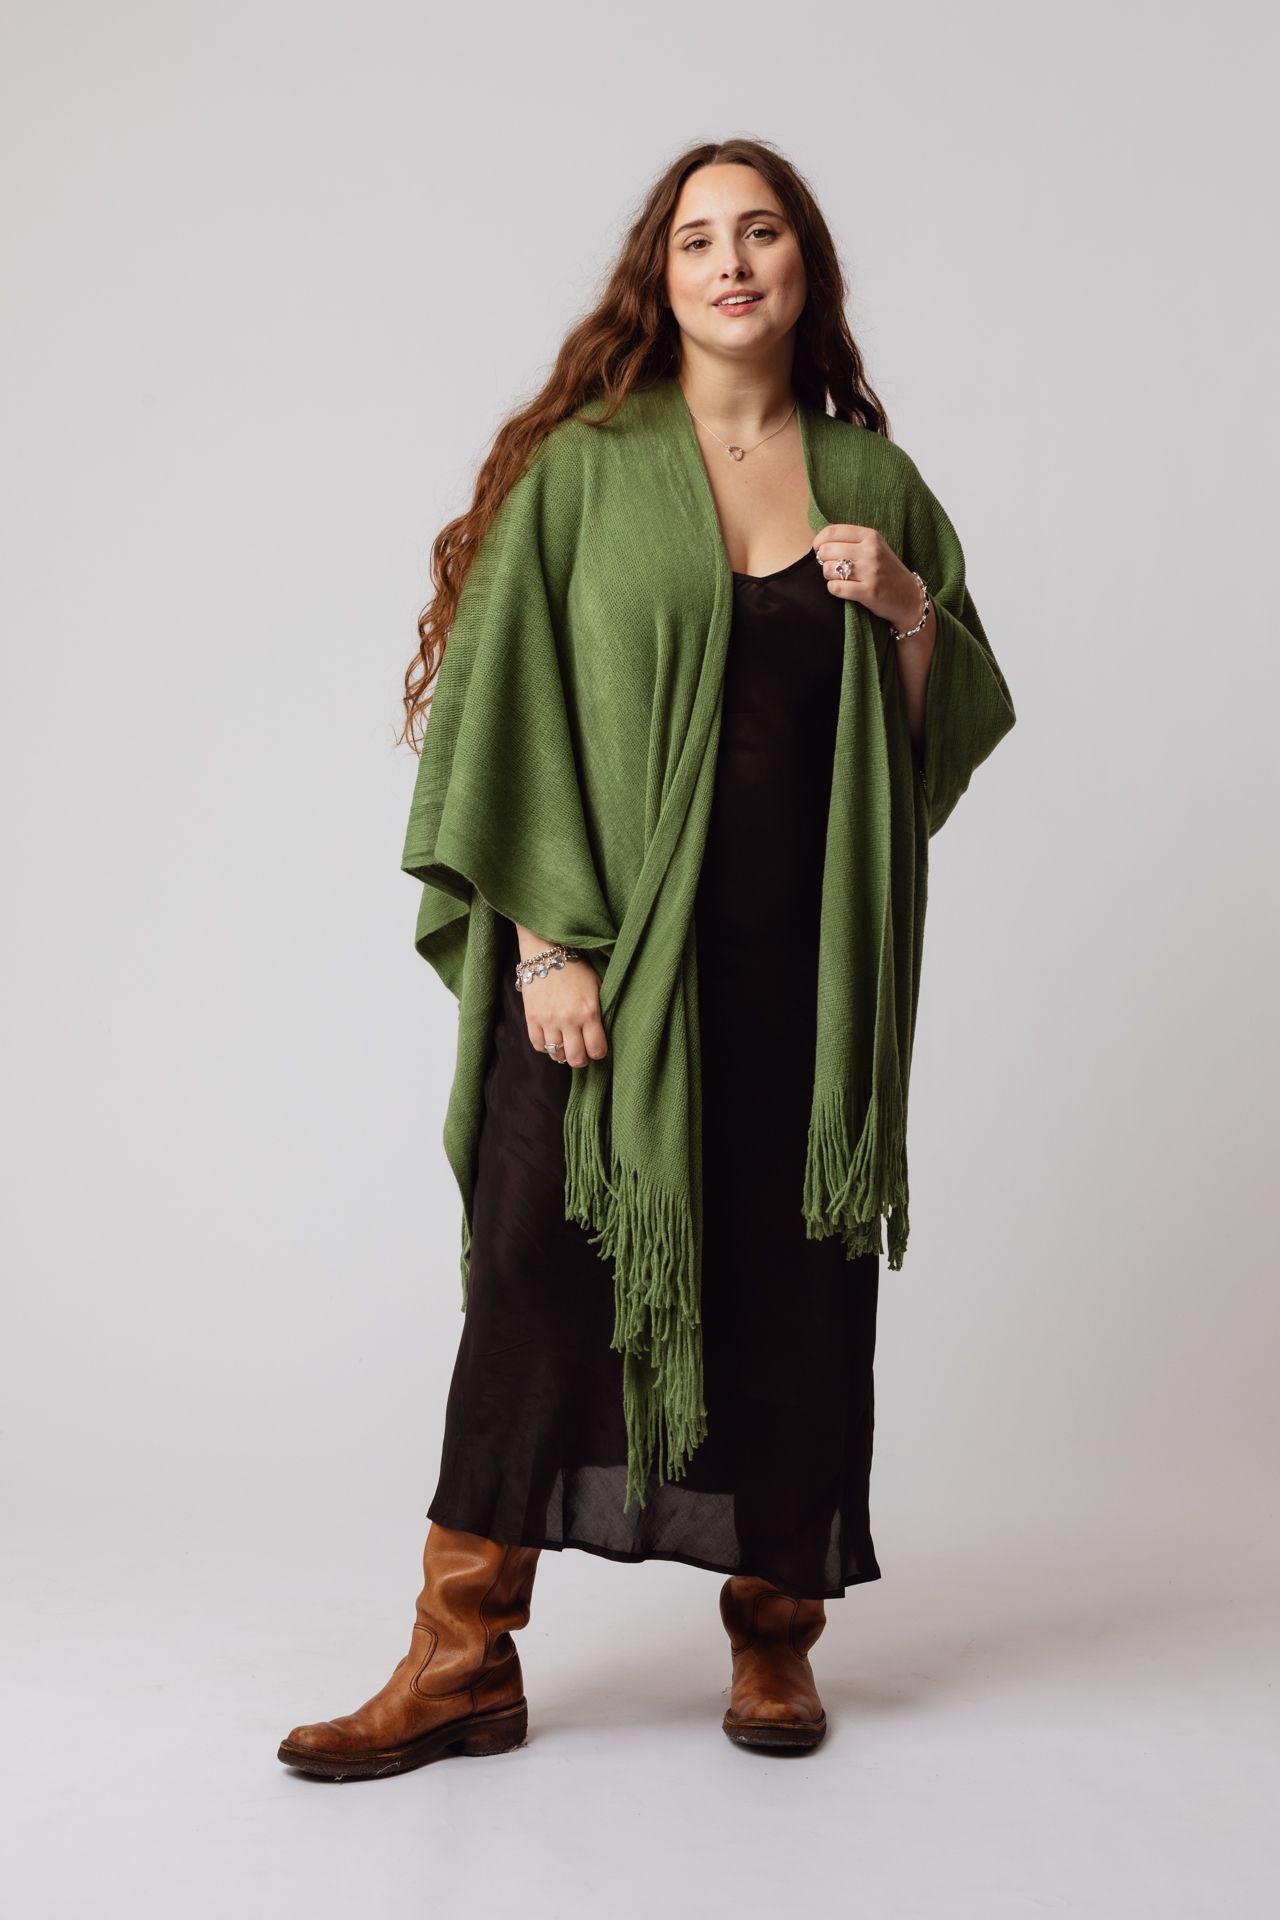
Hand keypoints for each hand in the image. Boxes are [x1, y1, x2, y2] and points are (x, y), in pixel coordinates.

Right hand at [519, 952, 608, 1067]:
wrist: (546, 952)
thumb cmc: (575, 968)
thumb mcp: (596, 986)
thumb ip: (599, 1011)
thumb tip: (602, 1032)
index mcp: (589, 1012)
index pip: (597, 1050)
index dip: (598, 1053)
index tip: (597, 1048)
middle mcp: (569, 1020)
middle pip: (576, 1059)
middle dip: (581, 1060)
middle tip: (581, 1052)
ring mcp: (548, 1021)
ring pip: (556, 1054)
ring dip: (563, 1053)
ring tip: (566, 1044)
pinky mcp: (532, 1018)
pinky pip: (538, 1045)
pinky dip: (546, 1046)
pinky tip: (551, 1038)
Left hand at [812, 524, 923, 633]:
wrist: (909, 596)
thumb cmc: (886, 571)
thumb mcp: (874, 547)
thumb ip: (851, 540)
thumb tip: (821, 538)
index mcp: (870, 536)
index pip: (832, 531)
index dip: (819, 542)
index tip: (819, 550)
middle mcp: (871, 551)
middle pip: (827, 551)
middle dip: (823, 561)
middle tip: (832, 567)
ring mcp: (870, 571)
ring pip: (829, 570)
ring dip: (829, 577)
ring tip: (840, 579)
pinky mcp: (869, 591)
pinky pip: (836, 588)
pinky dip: (834, 589)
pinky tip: (842, 589)